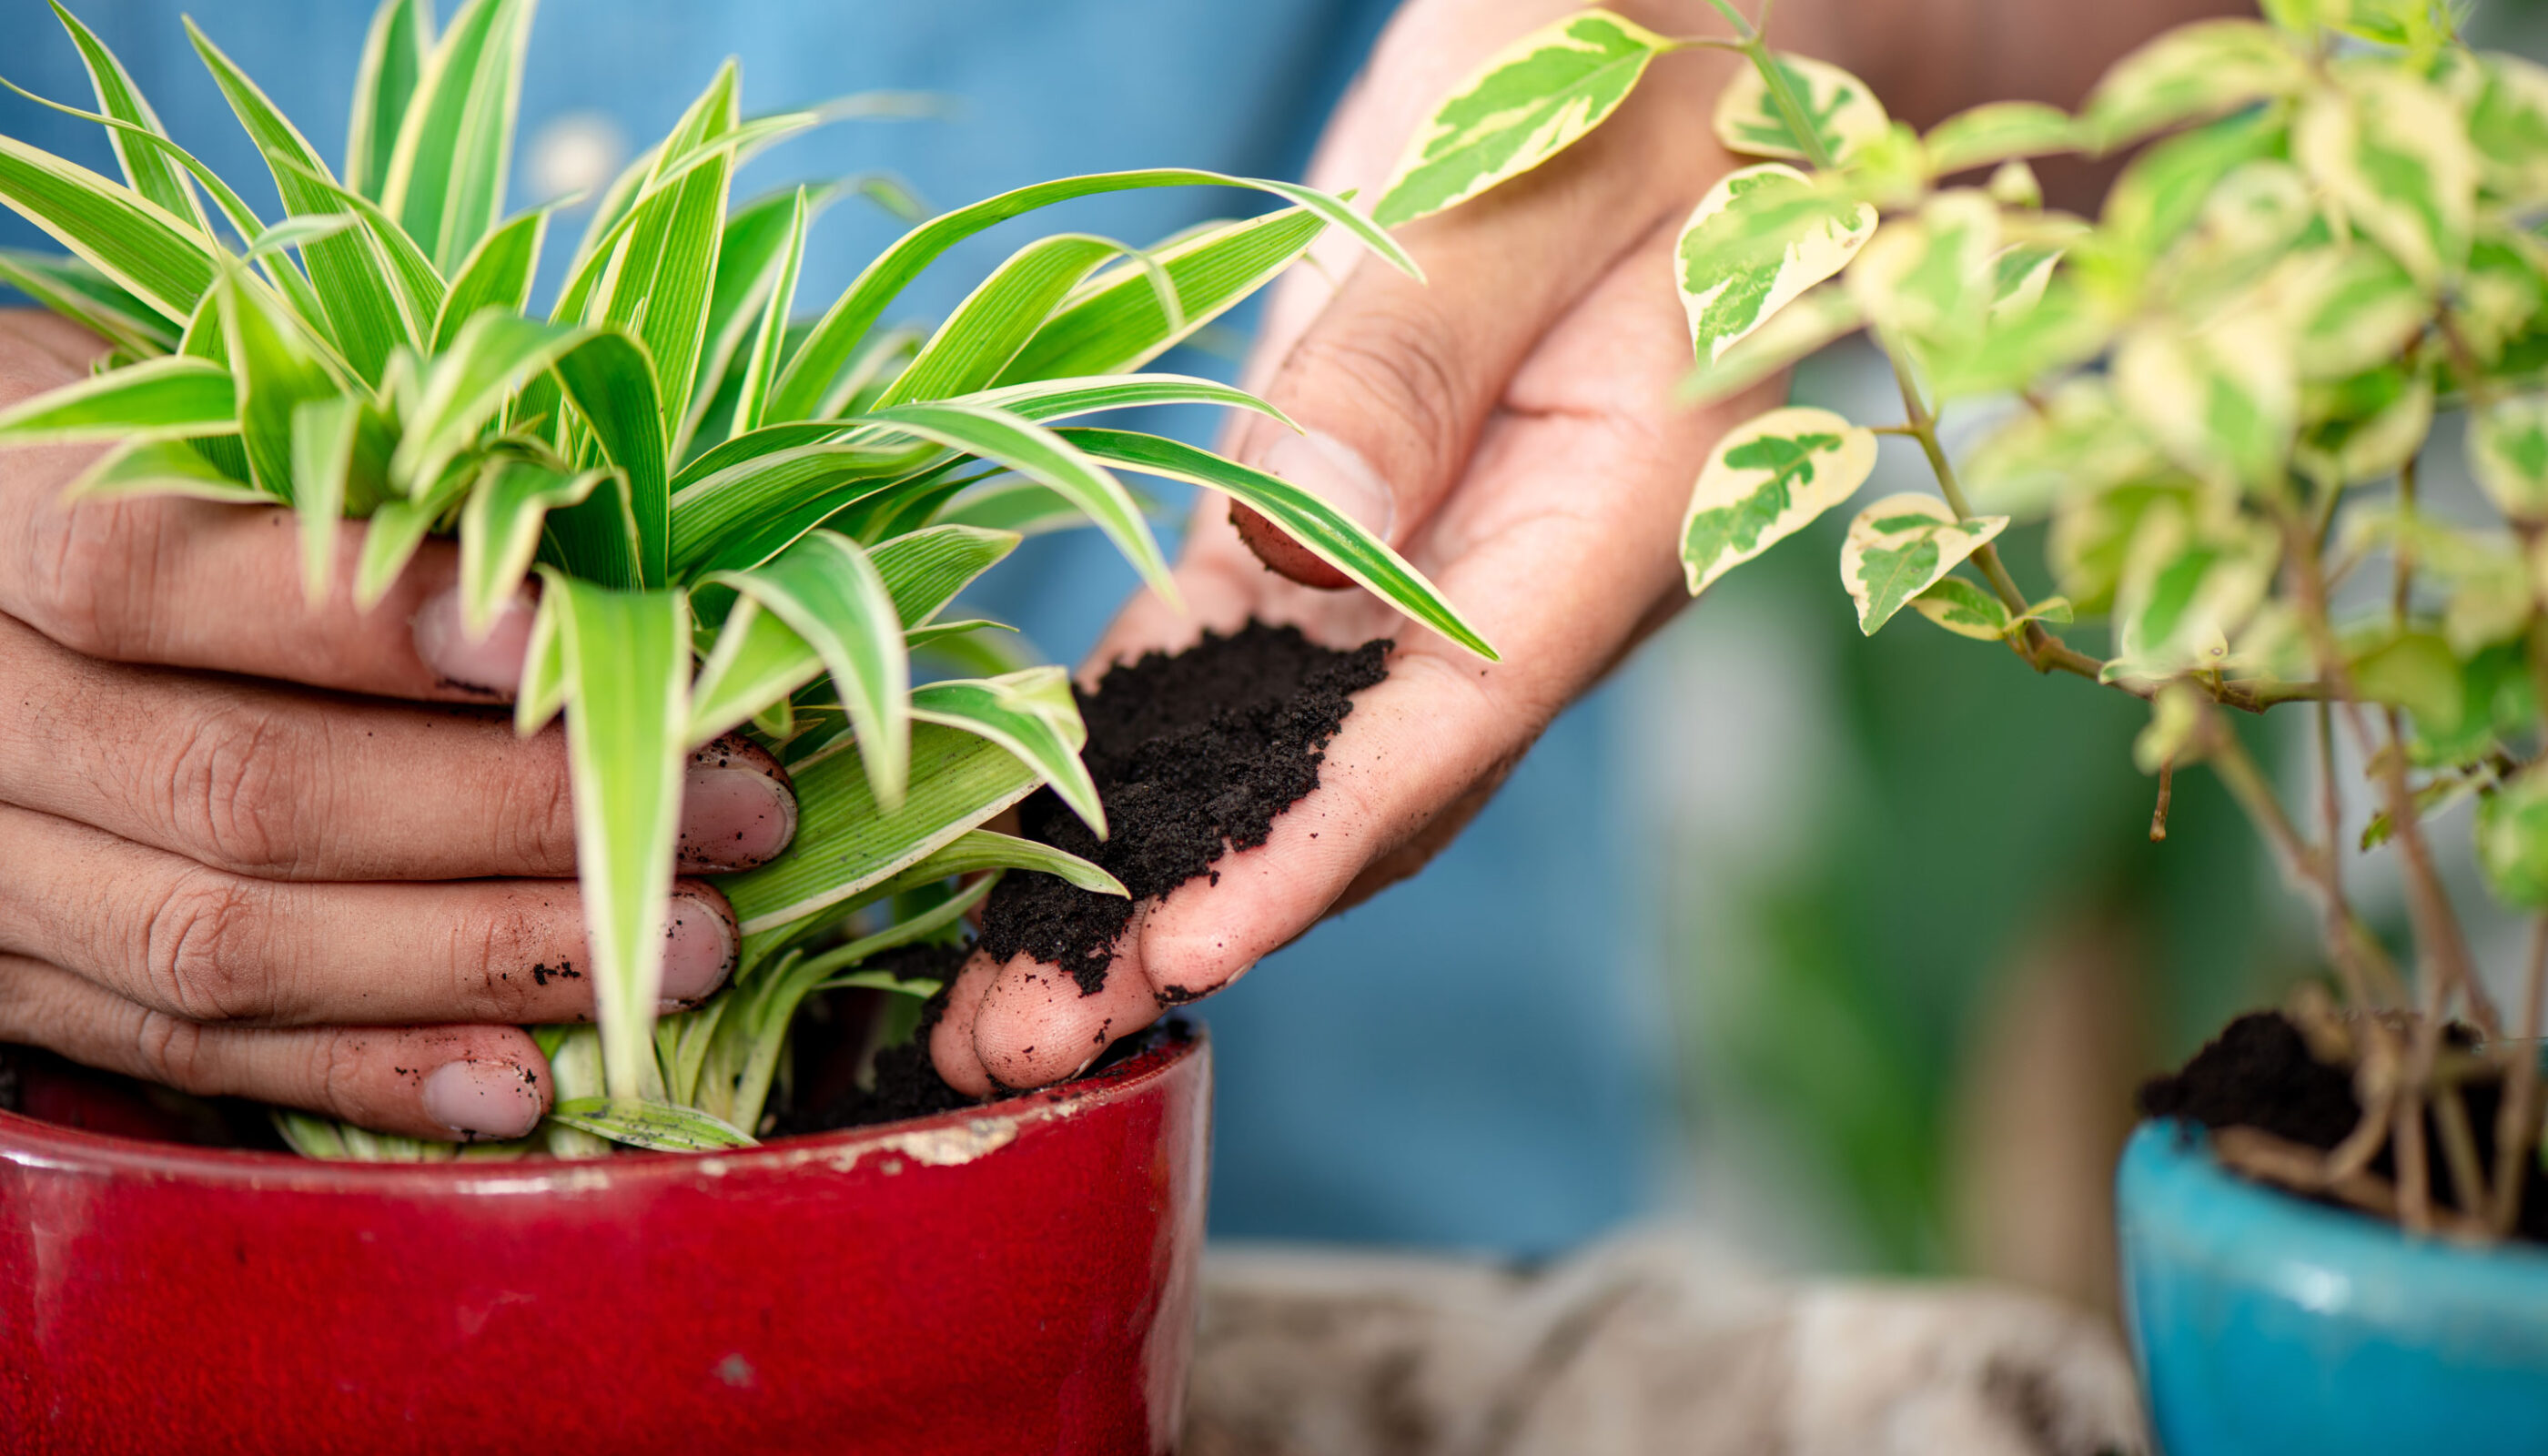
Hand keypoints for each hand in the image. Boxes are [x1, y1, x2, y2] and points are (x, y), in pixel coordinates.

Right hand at [0, 313, 795, 1140]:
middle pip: (236, 785)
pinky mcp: (3, 979)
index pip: (145, 570)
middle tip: (729, 812)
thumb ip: (323, 478)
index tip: (556, 645)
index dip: (356, 618)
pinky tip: (520, 1078)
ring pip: (226, 943)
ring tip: (685, 945)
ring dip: (480, 958)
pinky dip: (364, 1072)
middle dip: (511, 813)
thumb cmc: (126, 468)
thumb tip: (588, 567)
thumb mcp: (174, 412)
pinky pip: (185, 1052)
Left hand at [933, 0, 1779, 1093]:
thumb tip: (1308, 545)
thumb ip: (1417, 363)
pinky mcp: (1338, 513)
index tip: (1186, 959)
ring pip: (1272, 759)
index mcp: (1611, 513)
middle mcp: (1517, 579)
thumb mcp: (1522, 178)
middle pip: (1350, 792)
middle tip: (1019, 1050)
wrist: (1656, 45)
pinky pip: (1225, 657)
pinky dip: (1124, 755)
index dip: (1313, 851)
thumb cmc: (1625, 65)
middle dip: (1190, 925)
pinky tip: (1016, 839)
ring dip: (1135, 884)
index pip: (1452, 722)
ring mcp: (1426, 563)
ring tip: (989, 1005)